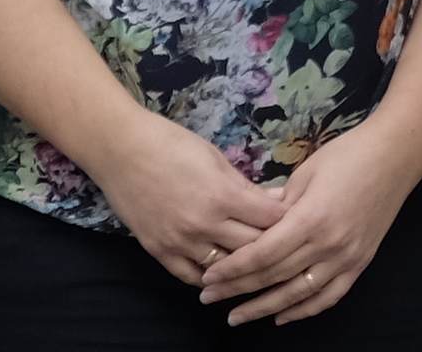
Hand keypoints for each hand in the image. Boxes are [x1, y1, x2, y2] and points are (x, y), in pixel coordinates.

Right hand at [83, 112, 286, 288]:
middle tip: (286, 245)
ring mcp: (180, 242)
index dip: (289, 220)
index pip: (270, 220)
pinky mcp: (160, 252)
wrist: (120, 150)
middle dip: (273, 246)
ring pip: (225, 268)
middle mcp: (203, 225)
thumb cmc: (170, 144)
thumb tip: (276, 202)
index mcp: (222, 196)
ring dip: (243, 266)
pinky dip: (211, 277)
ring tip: (259, 264)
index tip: (301, 220)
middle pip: (253, 248)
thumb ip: (245, 186)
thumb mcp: (215, 158)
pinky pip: (192, 276)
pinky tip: (223, 275)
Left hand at [197, 117, 421, 327]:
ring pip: (298, 295)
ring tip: (237, 316)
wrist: (396, 156)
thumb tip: (249, 224)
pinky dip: (304, 310)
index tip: (208, 278)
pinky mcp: (360, 263)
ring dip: (264, 308)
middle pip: (274, 277)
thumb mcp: (305, 172)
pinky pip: (328, 297)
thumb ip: (277, 204)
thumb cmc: (348, 155)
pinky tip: (281, 316)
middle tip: (209, 298)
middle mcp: (328, 245)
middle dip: (238, 290)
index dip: (232, 270)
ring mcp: (346, 258)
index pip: (262, 254)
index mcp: (310, 218)